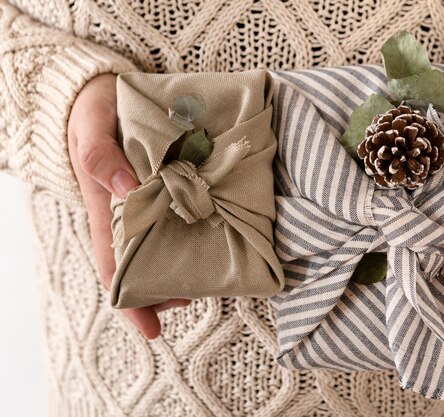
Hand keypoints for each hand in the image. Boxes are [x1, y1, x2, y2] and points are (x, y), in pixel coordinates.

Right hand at [67, 73, 190, 339]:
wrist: (102, 90)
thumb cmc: (92, 112)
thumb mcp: (90, 129)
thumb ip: (101, 157)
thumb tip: (129, 191)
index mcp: (104, 209)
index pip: (113, 266)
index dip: (131, 301)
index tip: (152, 330)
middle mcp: (125, 213)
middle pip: (142, 265)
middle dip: (163, 291)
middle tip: (192, 301)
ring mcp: (145, 202)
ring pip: (162, 246)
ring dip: (180, 265)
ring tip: (208, 278)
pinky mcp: (164, 187)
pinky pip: (177, 216)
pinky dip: (192, 232)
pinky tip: (212, 236)